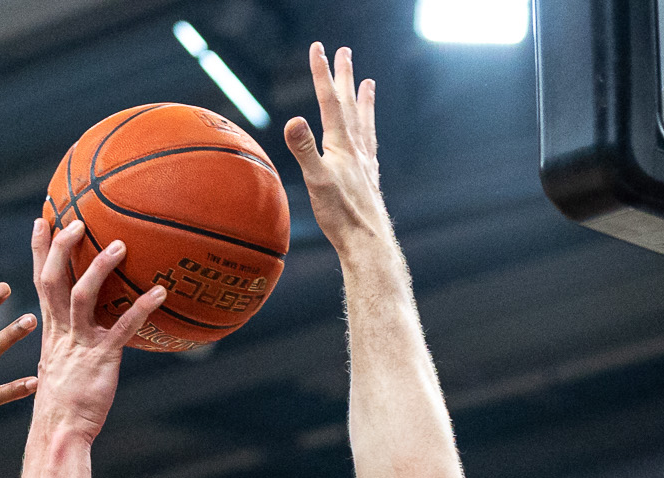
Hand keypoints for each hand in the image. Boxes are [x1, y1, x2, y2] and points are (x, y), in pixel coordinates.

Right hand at [31, 218, 167, 438]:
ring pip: (83, 296)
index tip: (42, 221)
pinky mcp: (102, 358)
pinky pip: (123, 328)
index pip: (41, 282)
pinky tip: (161, 292)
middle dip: (61, 246)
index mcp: (51, 332)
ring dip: (99, 267)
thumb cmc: (64, 407)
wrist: (59, 433)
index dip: (40, 250)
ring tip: (119, 245)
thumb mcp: (61, 369)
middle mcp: (61, 332)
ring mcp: (80, 344)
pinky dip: (141, 308)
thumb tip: (87, 338)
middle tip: (75, 219)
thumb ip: (70, 348)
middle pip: (53, 279)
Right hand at [283, 44, 388, 256]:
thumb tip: (293, 120)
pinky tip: (368, 135)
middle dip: (344, 77)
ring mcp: (365, 163)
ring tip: (368, 83)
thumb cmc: (341, 216)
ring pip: (364, 122)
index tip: (318, 48)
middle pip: (349, 104)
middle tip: (344, 52)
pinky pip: (370, 145)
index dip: (322, 73)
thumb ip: (304, 150)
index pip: (328, 101)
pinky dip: (368, 131)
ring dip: (363, 100)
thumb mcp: (316, 181)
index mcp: (341, 145)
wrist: (368, 242)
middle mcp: (356, 149)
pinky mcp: (368, 179)